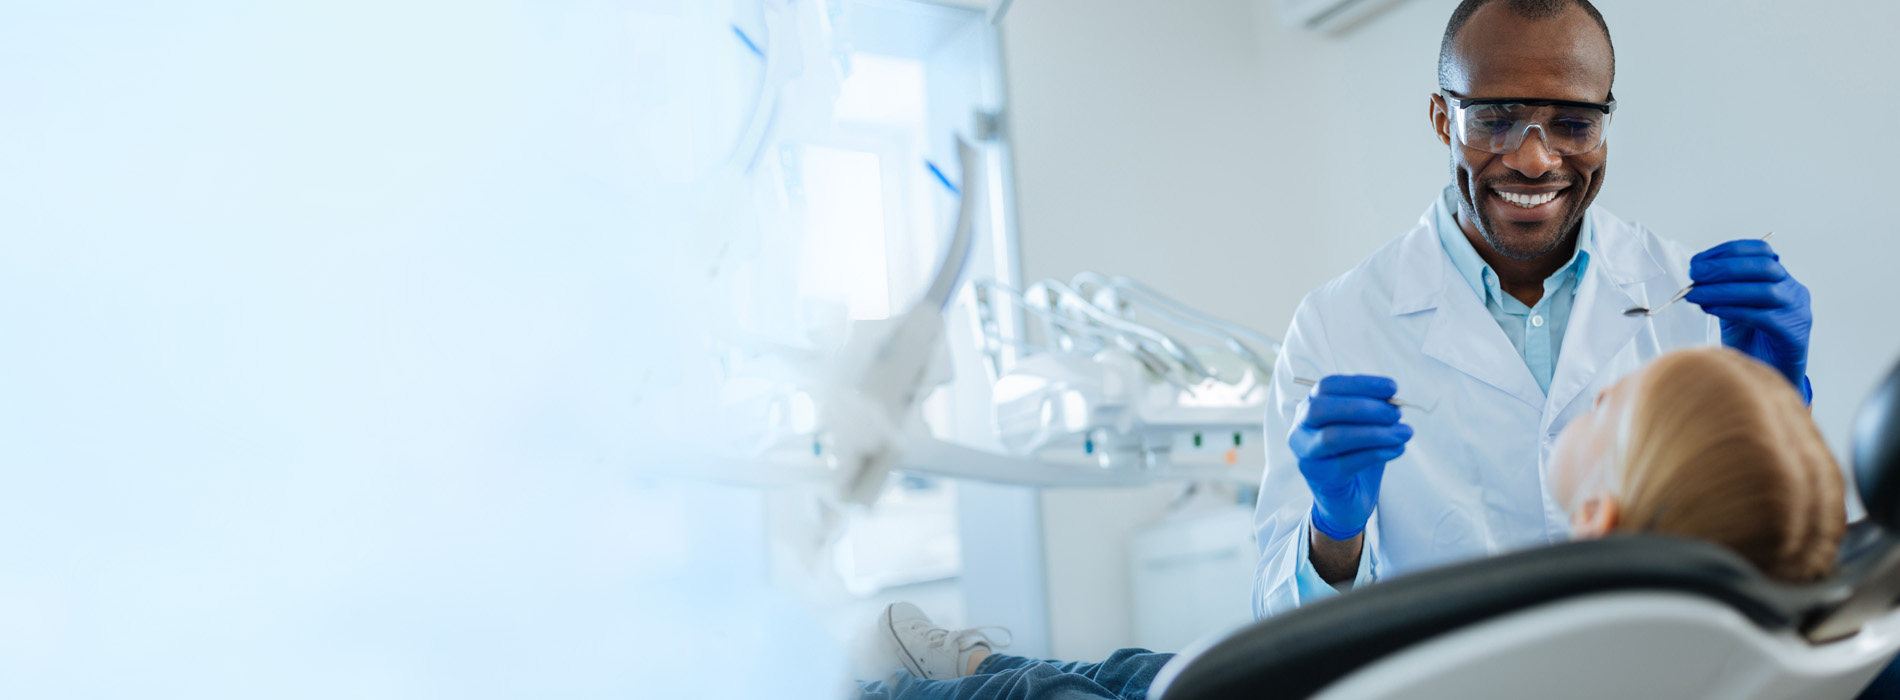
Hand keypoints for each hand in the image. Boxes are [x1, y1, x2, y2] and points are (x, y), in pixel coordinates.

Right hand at [1288, 375, 1412, 539]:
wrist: (1347, 499)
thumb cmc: (1356, 454)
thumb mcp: (1364, 427)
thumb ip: (1373, 411)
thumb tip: (1394, 402)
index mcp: (1308, 408)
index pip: (1327, 386)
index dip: (1360, 383)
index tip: (1393, 387)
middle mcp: (1300, 430)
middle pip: (1321, 409)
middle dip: (1362, 407)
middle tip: (1396, 414)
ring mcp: (1306, 455)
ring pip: (1333, 437)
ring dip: (1374, 433)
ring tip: (1405, 432)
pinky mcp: (1320, 478)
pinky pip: (1348, 463)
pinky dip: (1377, 453)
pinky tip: (1398, 449)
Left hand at [1685, 239, 1811, 395]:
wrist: (1770, 374)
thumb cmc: (1752, 340)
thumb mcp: (1733, 308)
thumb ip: (1722, 291)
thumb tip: (1695, 278)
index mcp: (1781, 278)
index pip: (1761, 251)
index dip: (1729, 251)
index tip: (1698, 259)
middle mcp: (1794, 290)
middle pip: (1763, 267)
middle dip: (1724, 267)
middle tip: (1694, 274)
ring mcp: (1798, 311)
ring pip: (1764, 291)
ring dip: (1724, 290)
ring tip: (1695, 294)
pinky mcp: (1794, 334)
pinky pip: (1763, 317)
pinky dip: (1734, 310)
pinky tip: (1711, 310)